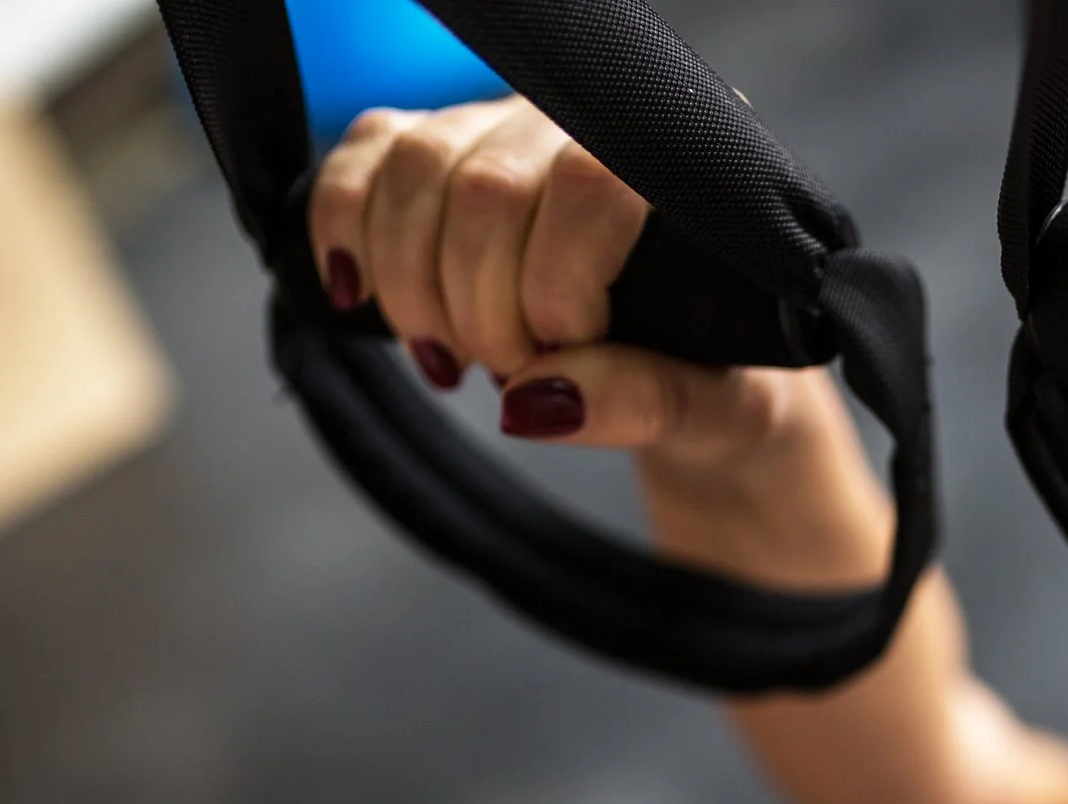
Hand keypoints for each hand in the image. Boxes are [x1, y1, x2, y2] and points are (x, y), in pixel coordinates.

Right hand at [307, 100, 888, 585]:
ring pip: (411, 165)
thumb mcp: (717, 414)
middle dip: (477, 306)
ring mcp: (508, 133)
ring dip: (411, 284)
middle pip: (483, 181)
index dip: (551, 282)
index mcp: (681, 170)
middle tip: (508, 373)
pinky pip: (364, 159)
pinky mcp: (443, 161)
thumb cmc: (723, 390)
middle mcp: (591, 126)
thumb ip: (645, 402)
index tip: (565, 353)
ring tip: (454, 358)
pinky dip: (344, 230)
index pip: (586, 179)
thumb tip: (533, 400)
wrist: (700, 393)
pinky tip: (362, 299)